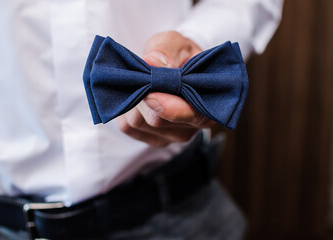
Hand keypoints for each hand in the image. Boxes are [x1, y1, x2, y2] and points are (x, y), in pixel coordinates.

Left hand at [116, 31, 214, 146]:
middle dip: (143, 96)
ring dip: (133, 100)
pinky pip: (128, 127)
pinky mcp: (152, 138)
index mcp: (208, 105)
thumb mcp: (176, 43)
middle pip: (158, 121)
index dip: (169, 108)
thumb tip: (151, 61)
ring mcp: (172, 135)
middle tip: (140, 74)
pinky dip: (124, 109)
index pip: (191, 116)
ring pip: (139, 123)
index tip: (151, 94)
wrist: (174, 65)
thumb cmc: (179, 54)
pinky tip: (135, 96)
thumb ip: (167, 51)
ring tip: (140, 82)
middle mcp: (193, 127)